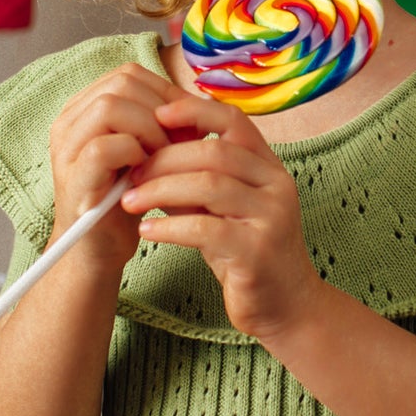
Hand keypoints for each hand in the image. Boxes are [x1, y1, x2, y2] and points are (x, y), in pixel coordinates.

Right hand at [47, 64, 181, 275]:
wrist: (99, 249)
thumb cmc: (125, 198)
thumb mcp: (147, 152)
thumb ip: (162, 124)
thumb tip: (198, 106)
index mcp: (85, 108)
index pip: (129, 74)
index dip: (165, 92)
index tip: (187, 123)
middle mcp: (69, 120)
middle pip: (121, 83)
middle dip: (161, 110)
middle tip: (180, 143)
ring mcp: (67, 147)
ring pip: (111, 107)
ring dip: (150, 130)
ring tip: (163, 158)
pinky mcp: (73, 177)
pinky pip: (106, 146)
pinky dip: (135, 155)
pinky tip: (146, 174)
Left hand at [118, 93, 322, 340]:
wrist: (285, 304)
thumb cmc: (246, 253)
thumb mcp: (221, 209)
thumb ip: (195, 180)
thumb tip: (148, 153)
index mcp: (269, 167)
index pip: (234, 121)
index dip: (194, 110)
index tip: (156, 114)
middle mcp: (277, 185)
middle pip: (215, 152)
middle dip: (165, 158)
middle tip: (131, 172)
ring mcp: (271, 217)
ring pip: (210, 185)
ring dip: (161, 189)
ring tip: (130, 200)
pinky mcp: (257, 251)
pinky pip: (206, 229)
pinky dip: (170, 228)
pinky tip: (146, 232)